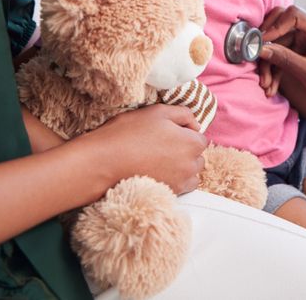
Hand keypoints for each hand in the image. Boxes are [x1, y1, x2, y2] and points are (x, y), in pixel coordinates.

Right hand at [77, 104, 207, 194]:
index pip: (201, 138)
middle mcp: (191, 165)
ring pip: (192, 174)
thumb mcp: (158, 112)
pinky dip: (175, 181)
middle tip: (163, 146)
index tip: (169, 132)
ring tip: (161, 161)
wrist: (104, 161)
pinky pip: (181, 188)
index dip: (186, 133)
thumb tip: (196, 124)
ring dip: (183, 168)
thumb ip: (183, 114)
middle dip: (187, 151)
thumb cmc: (130, 132)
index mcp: (192, 143)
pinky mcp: (168, 194)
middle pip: (198, 157)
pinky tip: (159, 173)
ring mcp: (180, 182)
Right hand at [258, 6, 305, 118]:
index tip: (261, 44)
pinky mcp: (300, 49)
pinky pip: (281, 52)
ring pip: (277, 42)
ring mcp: (305, 39)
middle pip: (280, 24)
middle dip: (266, 44)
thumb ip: (286, 59)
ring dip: (269, 63)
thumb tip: (261, 49)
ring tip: (265, 84)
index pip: (293, 14)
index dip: (275, 26)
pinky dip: (275, 68)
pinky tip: (271, 85)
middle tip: (256, 59)